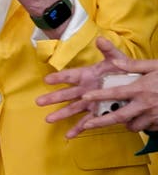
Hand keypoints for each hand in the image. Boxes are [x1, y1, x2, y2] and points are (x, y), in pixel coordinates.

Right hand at [40, 37, 157, 136]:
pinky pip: (87, 121)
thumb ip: (108, 51)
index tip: (47, 80)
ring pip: (73, 109)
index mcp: (88, 75)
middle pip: (67, 94)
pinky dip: (78, 128)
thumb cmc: (123, 70)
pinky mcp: (98, 112)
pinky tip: (69, 135)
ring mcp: (90, 102)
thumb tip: (100, 39)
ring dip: (61, 114)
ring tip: (48, 119)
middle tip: (39, 101)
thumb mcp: (117, 60)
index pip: (70, 75)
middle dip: (53, 98)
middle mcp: (86, 89)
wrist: (135, 85)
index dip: (59, 78)